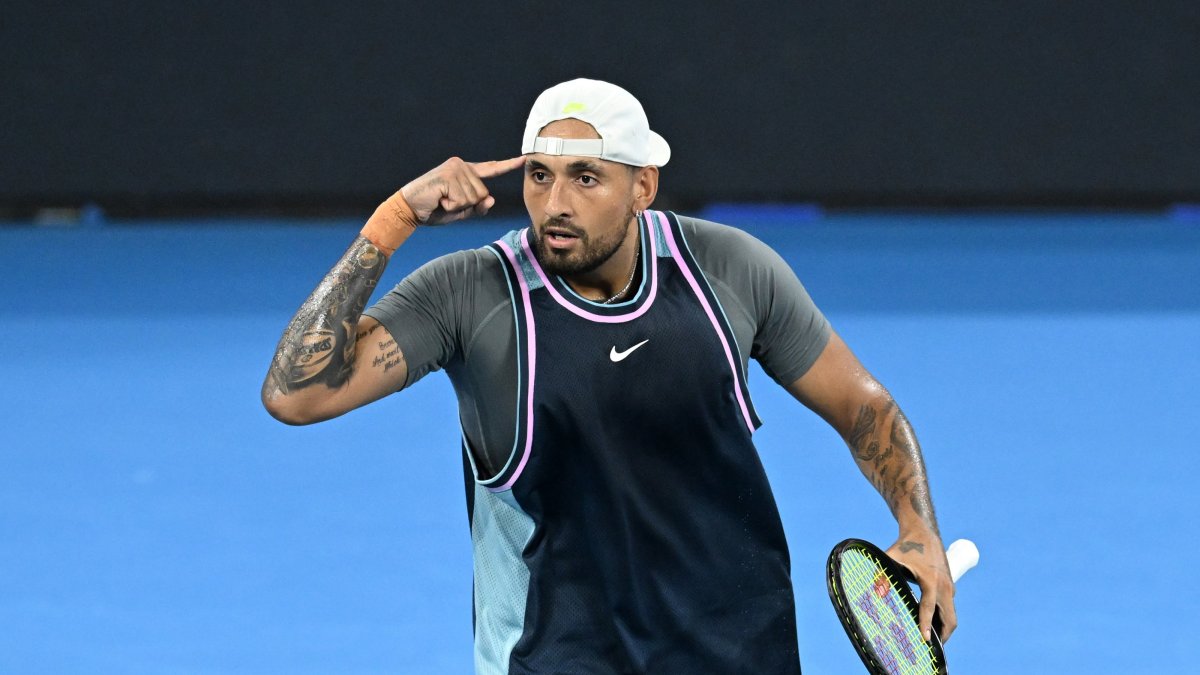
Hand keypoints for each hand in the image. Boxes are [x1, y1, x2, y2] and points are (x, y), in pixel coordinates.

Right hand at [400, 156, 524, 224]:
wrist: (409, 209)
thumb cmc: (434, 209)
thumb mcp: (461, 211)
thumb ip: (478, 207)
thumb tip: (491, 200)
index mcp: (466, 171)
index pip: (491, 169)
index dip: (508, 165)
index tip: (524, 159)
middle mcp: (462, 165)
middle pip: (483, 194)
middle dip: (467, 205)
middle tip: (446, 202)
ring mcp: (455, 168)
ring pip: (474, 198)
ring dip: (457, 206)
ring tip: (441, 200)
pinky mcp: (448, 176)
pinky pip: (462, 200)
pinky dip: (451, 207)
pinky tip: (439, 199)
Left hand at [886, 534, 957, 642]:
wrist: (923, 531)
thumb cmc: (905, 545)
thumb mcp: (891, 557)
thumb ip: (882, 572)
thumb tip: (875, 589)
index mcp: (931, 581)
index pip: (929, 609)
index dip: (926, 626)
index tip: (925, 641)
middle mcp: (944, 587)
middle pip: (949, 619)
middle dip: (942, 635)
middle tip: (930, 648)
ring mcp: (949, 586)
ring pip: (951, 615)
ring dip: (944, 628)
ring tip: (931, 641)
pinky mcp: (949, 585)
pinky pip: (949, 607)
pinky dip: (944, 618)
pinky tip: (933, 623)